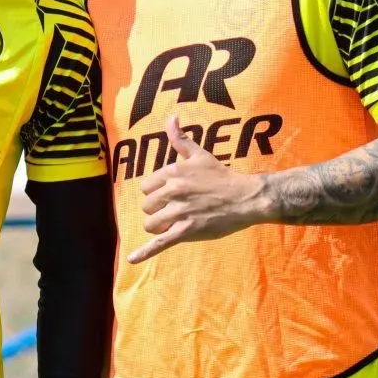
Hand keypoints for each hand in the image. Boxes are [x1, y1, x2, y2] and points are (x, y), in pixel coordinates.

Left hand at [128, 114, 265, 264]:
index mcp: (173, 173)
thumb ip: (180, 139)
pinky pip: (160, 243)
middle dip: (158, 210)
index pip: (146, 187)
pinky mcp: (186, 230)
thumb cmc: (222, 176)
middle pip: (147, 206)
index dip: (156, 193)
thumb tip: (171, 118)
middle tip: (176, 210)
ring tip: (173, 223)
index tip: (170, 195)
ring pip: (151, 224)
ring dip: (158, 226)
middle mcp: (173, 191)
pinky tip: (132, 259)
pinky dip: (144, 252)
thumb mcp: (199, 154)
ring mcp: (179, 212)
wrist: (246, 198)